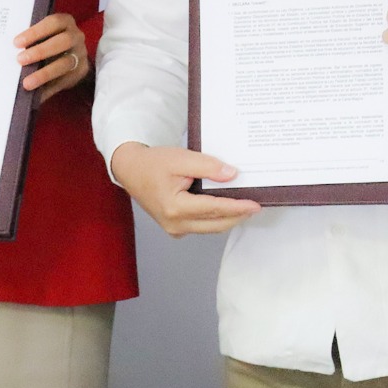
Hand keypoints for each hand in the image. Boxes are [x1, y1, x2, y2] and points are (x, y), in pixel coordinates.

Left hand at [15, 13, 86, 103]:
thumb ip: (31, 40)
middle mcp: (76, 36)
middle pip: (63, 41)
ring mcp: (80, 54)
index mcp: (65, 22)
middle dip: (41, 51)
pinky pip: (65, 81)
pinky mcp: (80, 71)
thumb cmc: (48, 40)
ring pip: (65, 63)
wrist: (70, 54)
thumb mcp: (43, 35)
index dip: (35, 32)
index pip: (53, 23)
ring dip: (45, 74)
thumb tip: (7, 51)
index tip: (17, 43)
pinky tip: (35, 95)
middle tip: (20, 60)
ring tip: (27, 83)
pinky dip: (49, 89)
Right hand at [109, 142, 260, 236]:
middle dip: (237, 216)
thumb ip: (208, 167)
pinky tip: (227, 208)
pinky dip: (217, 218)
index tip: (255, 205)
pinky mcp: (176, 227)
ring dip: (229, 218)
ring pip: (210, 227)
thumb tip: (232, 174)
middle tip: (256, 206)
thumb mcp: (181, 159)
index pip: (214, 209)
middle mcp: (175, 224)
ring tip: (246, 207)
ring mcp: (175, 228)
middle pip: (216, 224)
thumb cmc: (153, 164)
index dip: (237, 207)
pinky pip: (203, 226)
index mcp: (175, 208)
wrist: (131, 170)